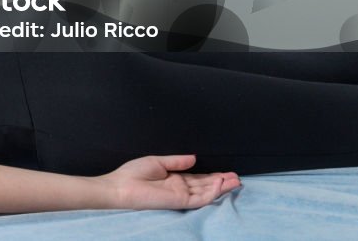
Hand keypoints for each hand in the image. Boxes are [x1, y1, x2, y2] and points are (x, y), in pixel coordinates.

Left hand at [102, 155, 240, 209]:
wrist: (121, 186)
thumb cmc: (133, 174)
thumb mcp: (158, 162)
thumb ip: (177, 161)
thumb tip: (194, 157)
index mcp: (174, 179)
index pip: (197, 178)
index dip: (212, 176)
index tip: (225, 172)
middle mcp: (179, 188)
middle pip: (205, 186)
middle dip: (221, 182)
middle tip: (236, 177)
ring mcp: (180, 195)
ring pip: (206, 192)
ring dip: (220, 187)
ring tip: (235, 181)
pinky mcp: (179, 201)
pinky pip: (199, 198)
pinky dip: (211, 192)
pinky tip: (220, 184)